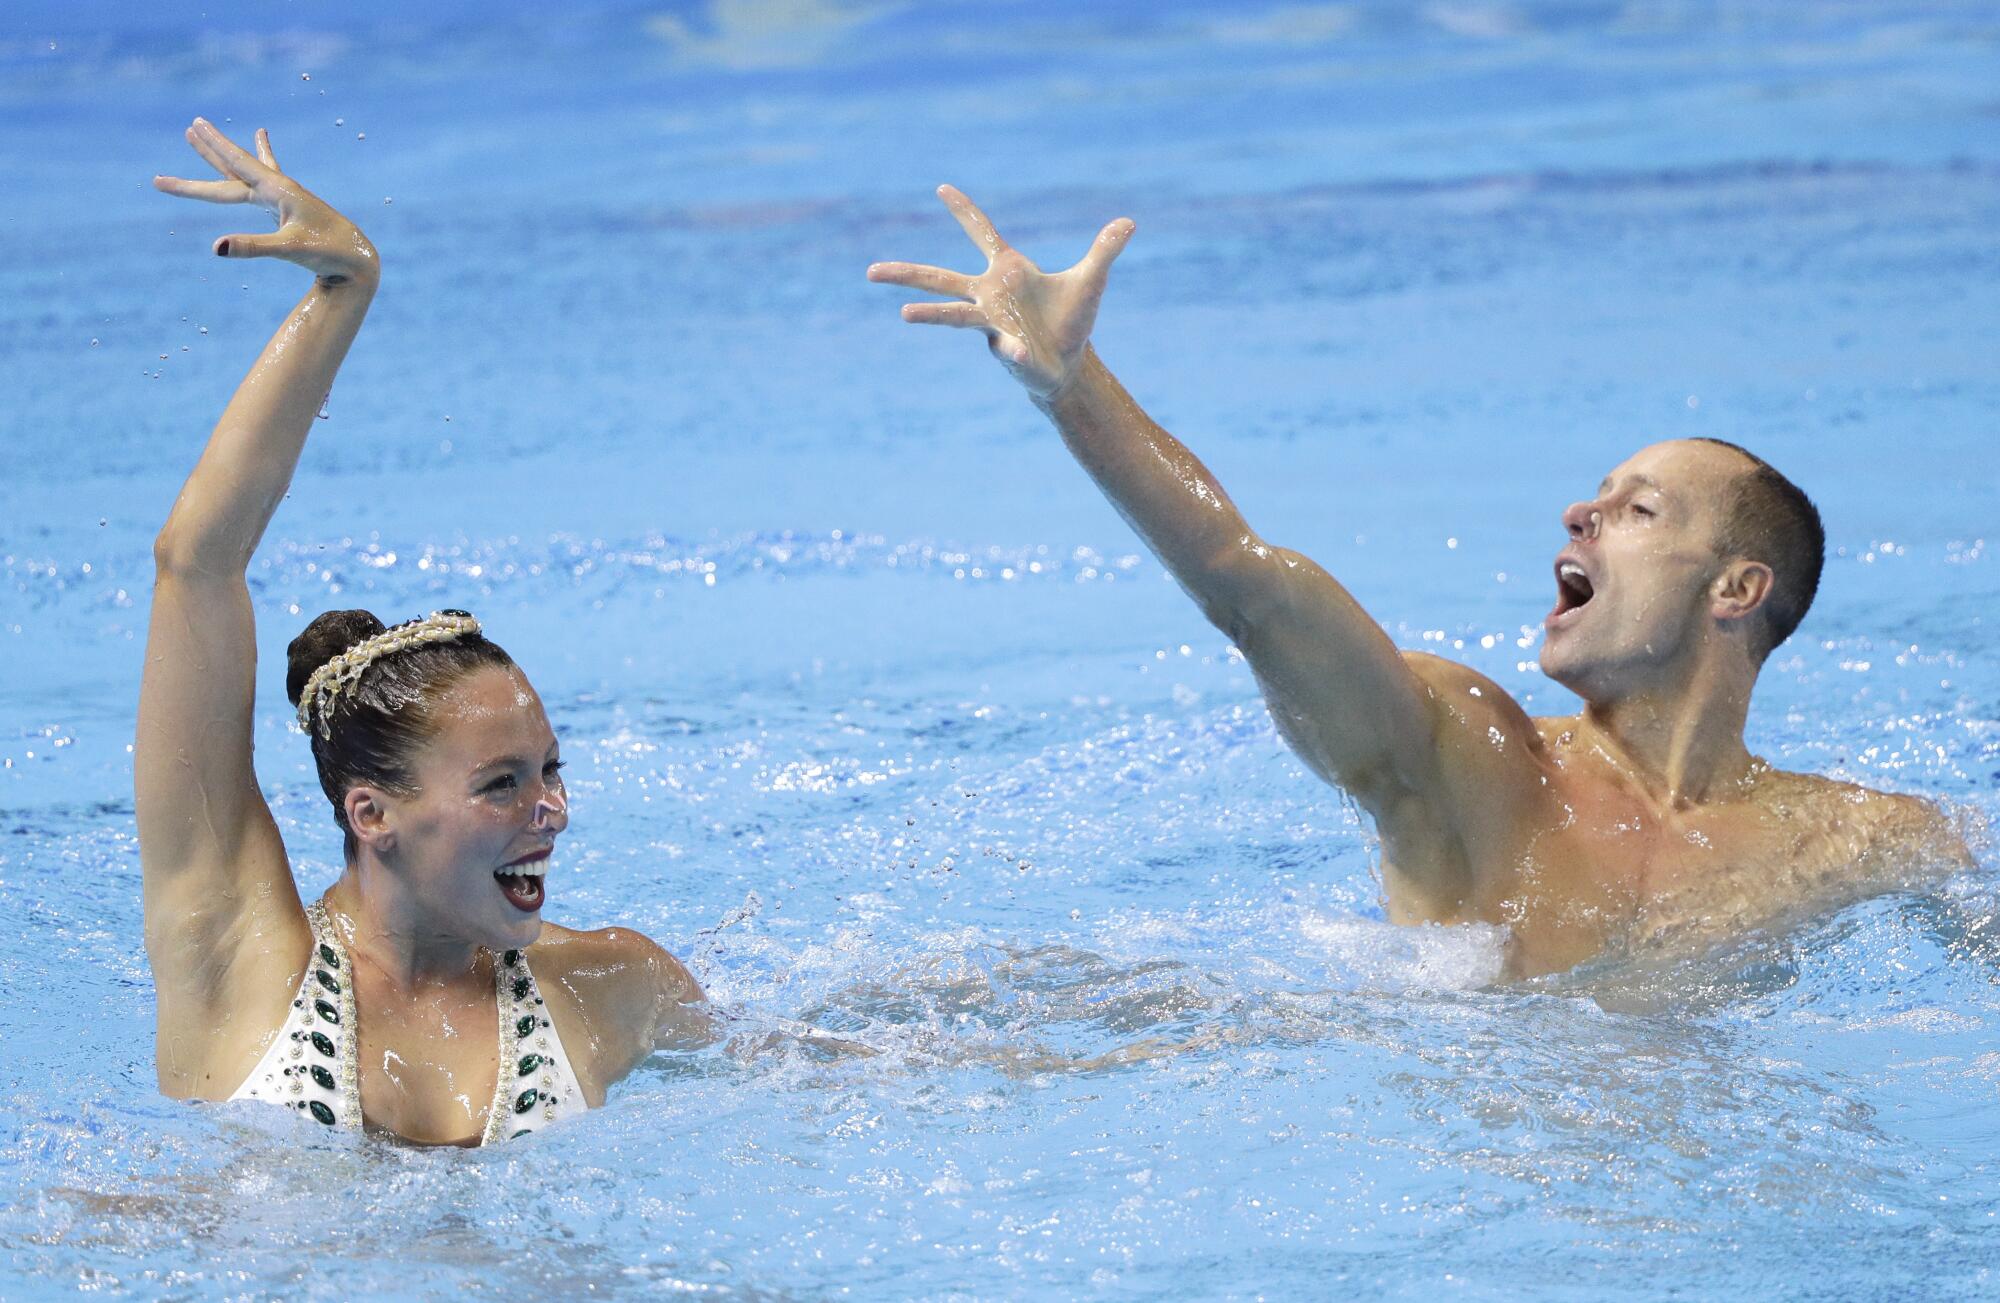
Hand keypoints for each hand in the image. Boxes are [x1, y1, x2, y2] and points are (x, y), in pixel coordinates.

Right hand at [154, 118, 377, 286]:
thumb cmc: (329, 252)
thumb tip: (215, 248)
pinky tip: (261, 141)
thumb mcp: (289, 250)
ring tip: (202, 133)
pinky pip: (264, 178)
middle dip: (209, 151)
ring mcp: (283, 197)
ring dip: (223, 155)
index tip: (194, 125)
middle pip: (235, 167)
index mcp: (278, 190)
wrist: (358, 259)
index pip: (238, 164)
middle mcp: (279, 188)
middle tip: (189, 127)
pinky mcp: (287, 207)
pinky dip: (259, 158)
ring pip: (245, 171)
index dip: (214, 147)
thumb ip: (252, 247)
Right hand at [868, 185, 1132, 399]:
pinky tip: (1019, 351)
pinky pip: (1009, 347)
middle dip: (905, 274)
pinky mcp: (1005, 351)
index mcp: (1006, 272)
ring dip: (931, 315)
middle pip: (939, 279)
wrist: (1069, 365)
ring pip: (953, 317)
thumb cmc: (1072, 322)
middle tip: (870, 271)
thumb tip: (1129, 222)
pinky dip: (1016, 350)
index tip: (941, 187)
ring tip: (904, 315)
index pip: (980, 233)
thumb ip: (1105, 250)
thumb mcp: (1091, 280)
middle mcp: (988, 297)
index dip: (964, 212)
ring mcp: (990, 325)